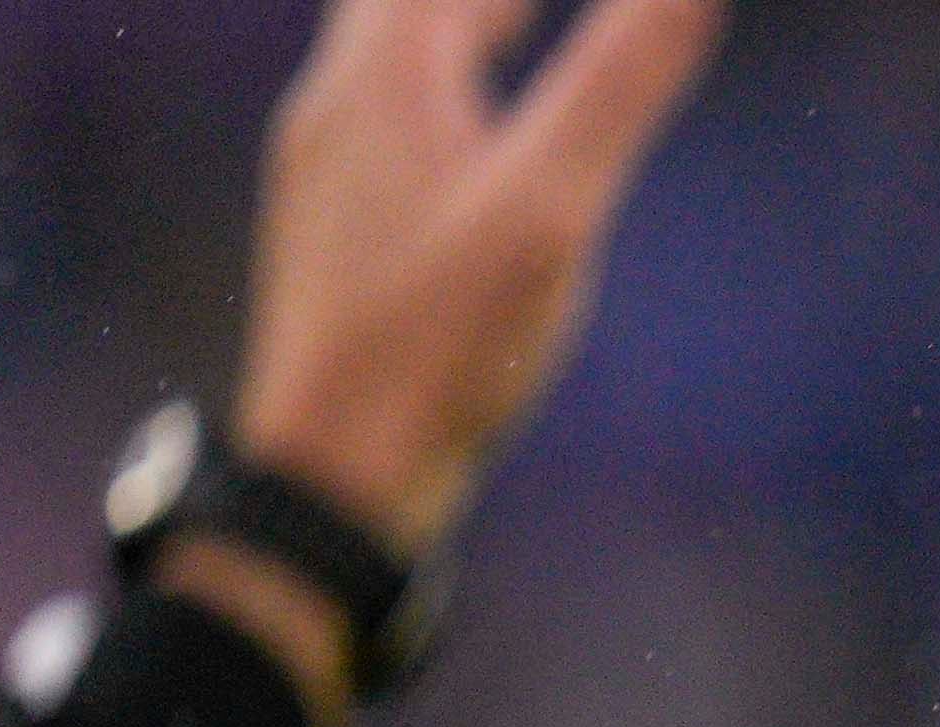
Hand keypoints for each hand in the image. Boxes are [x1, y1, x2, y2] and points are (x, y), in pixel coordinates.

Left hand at [224, 0, 721, 555]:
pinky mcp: (324, 228)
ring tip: (508, 26)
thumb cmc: (441, 339)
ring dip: (450, 27)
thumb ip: (618, 83)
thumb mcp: (551, 207)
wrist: (336, 466)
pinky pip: (379, 121)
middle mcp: (337, 104)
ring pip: (384, 57)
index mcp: (386, 77)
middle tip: (528, 6)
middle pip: (404, 0)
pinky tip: (461, 149)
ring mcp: (321, 168)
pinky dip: (435, 93)